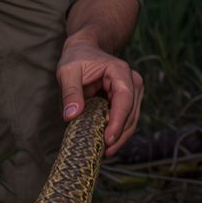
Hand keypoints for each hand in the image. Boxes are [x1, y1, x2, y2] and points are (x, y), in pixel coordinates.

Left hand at [56, 41, 143, 155]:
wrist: (85, 49)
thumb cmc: (77, 58)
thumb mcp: (68, 71)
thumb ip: (70, 93)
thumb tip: (71, 116)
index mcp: (120, 71)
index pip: (124, 100)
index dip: (118, 121)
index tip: (108, 139)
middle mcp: (132, 81)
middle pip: (131, 114)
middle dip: (119, 135)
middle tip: (104, 153)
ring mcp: (133, 92)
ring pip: (131, 120)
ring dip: (120, 137)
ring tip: (104, 152)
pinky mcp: (128, 101)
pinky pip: (126, 120)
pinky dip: (117, 132)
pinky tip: (106, 144)